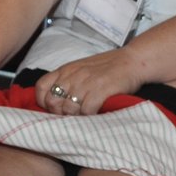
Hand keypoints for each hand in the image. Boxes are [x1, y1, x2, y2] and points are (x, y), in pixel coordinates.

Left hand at [34, 50, 148, 115]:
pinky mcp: (101, 90)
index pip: (41, 87)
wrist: (133, 60)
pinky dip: (90, 115)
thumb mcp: (82, 69)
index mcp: (67, 69)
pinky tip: (97, 111)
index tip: (54, 109)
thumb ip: (68, 80)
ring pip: (69, 109)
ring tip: (86, 113)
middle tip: (72, 114)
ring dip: (76, 115)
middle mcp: (73, 75)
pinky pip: (86, 110)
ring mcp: (86, 82)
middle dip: (60, 112)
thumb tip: (54, 102)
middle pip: (53, 102)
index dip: (44, 102)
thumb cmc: (108, 67)